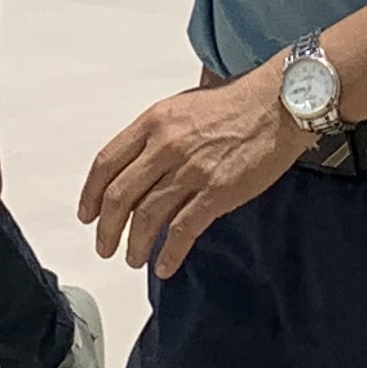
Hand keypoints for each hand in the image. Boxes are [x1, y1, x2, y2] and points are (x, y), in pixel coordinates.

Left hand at [82, 68, 310, 279]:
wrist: (279, 103)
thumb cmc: (236, 102)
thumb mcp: (182, 106)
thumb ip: (156, 134)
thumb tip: (137, 165)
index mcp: (154, 122)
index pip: (106, 163)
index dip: (91, 194)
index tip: (87, 214)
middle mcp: (166, 146)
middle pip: (120, 196)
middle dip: (106, 229)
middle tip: (104, 246)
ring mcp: (191, 171)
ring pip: (147, 217)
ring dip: (134, 245)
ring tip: (132, 258)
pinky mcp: (217, 192)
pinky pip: (182, 230)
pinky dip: (169, 253)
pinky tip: (164, 265)